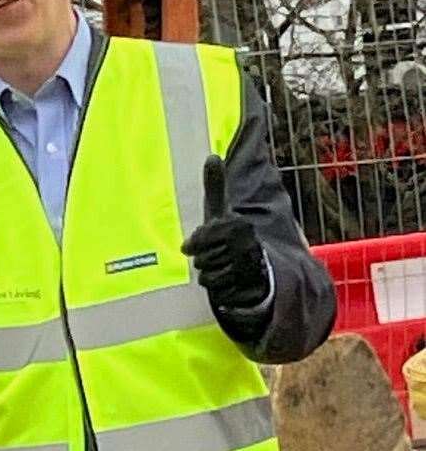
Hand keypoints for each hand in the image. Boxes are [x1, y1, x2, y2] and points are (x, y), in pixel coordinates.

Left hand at [181, 155, 267, 309]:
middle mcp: (248, 246)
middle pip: (203, 260)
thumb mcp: (222, 212)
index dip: (193, 244)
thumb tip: (212, 156)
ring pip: (208, 278)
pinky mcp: (253, 291)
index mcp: (239, 226)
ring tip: (222, 268)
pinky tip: (228, 283)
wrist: (260, 268)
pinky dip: (219, 291)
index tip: (192, 245)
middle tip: (213, 256)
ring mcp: (251, 269)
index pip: (202, 239)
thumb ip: (216, 187)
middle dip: (202, 260)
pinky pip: (219, 294)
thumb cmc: (231, 237)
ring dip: (209, 275)